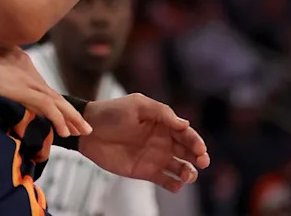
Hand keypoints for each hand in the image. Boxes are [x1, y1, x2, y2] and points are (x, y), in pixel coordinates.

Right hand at [0, 39, 92, 138]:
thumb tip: (0, 79)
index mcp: (20, 59)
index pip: (42, 84)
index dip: (54, 101)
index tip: (62, 114)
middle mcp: (28, 68)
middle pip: (53, 92)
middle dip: (69, 110)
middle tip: (82, 125)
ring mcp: (26, 77)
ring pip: (55, 99)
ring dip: (70, 117)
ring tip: (80, 131)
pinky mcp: (21, 89)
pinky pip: (46, 105)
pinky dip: (58, 118)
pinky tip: (64, 131)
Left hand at [78, 93, 209, 192]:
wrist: (88, 131)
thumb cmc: (111, 113)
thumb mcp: (137, 105)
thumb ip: (161, 113)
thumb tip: (184, 123)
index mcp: (162, 122)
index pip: (185, 132)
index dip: (195, 140)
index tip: (199, 149)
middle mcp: (162, 140)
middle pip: (188, 151)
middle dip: (198, 157)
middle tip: (201, 161)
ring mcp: (155, 157)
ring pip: (180, 168)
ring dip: (189, 173)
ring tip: (187, 175)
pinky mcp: (146, 171)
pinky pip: (166, 181)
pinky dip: (174, 185)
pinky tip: (175, 185)